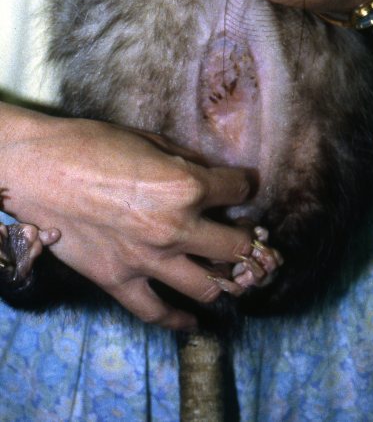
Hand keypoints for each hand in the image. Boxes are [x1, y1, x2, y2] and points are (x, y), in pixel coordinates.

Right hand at [1, 104, 255, 328]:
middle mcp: (175, 227)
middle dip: (247, 238)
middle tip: (245, 232)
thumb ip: (187, 162)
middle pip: (235, 246)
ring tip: (228, 272)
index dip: (245, 185)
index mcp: (185, 186)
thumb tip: (210, 174)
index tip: (243, 186)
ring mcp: (147, 260)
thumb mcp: (150, 140)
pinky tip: (193, 320)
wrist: (37, 168)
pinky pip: (156, 312)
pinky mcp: (118, 280)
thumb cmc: (91, 143)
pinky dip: (179, 320)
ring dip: (225, 279)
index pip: (239, 190)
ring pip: (208, 286)